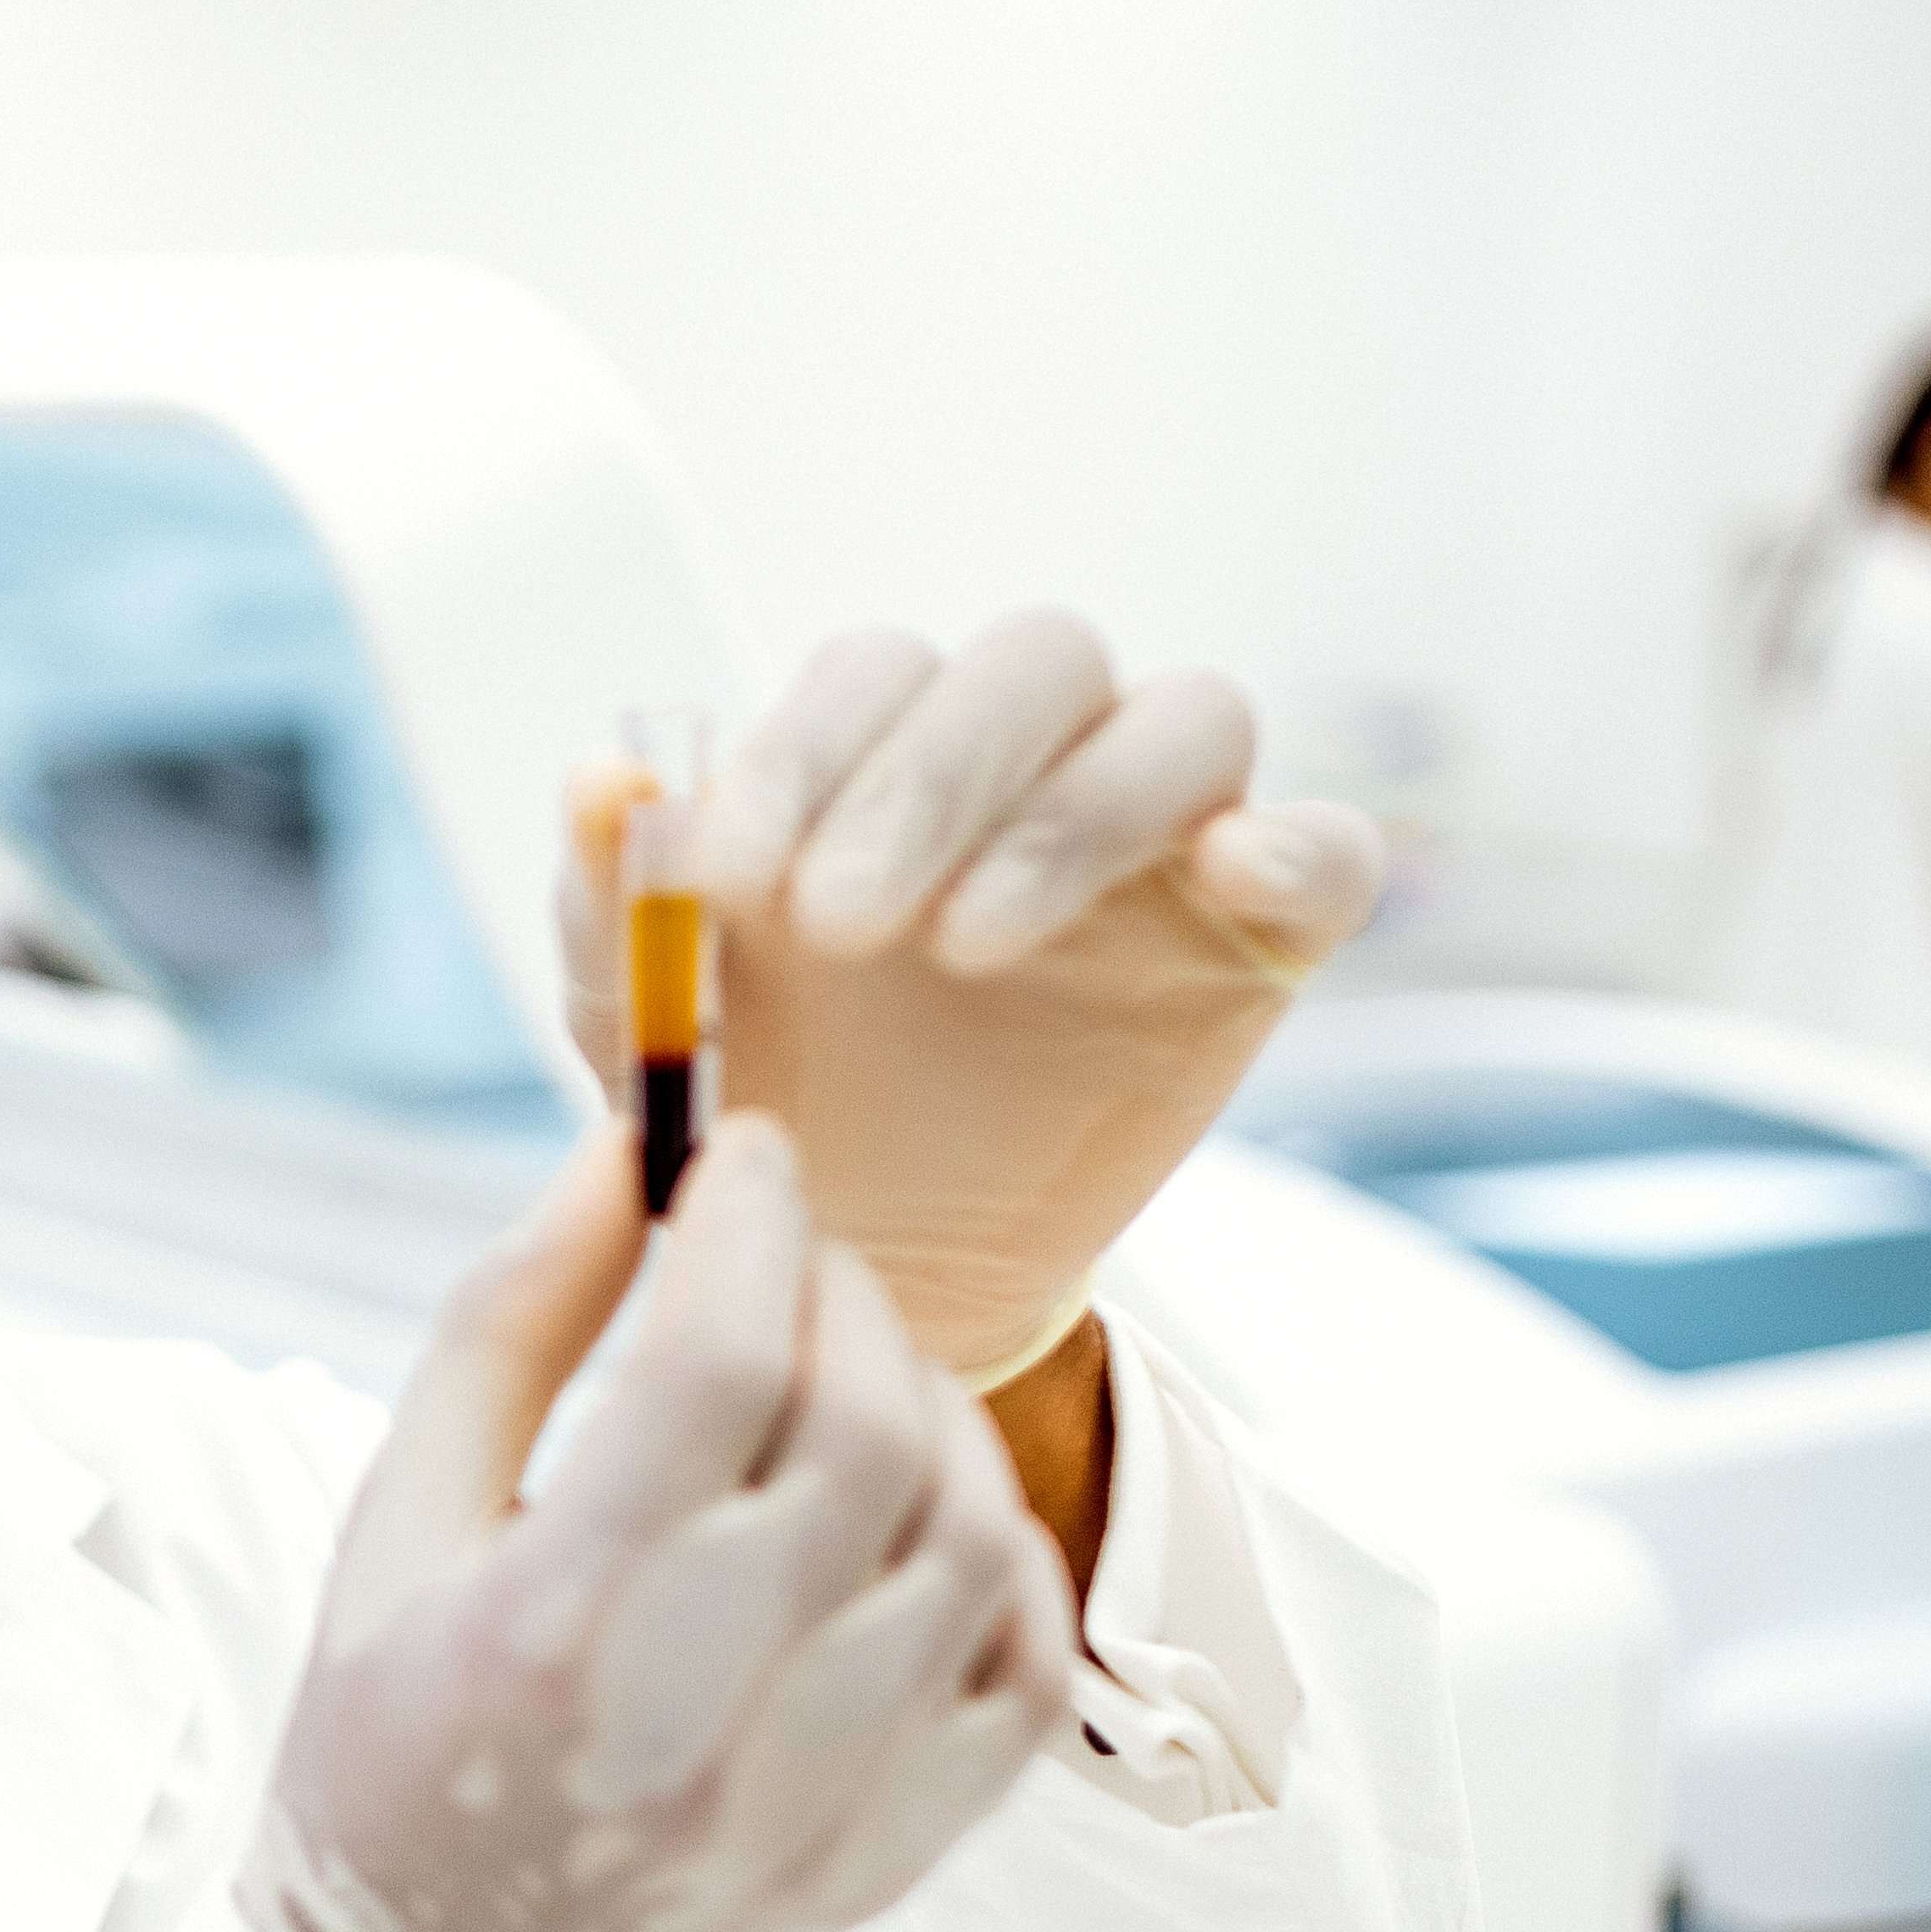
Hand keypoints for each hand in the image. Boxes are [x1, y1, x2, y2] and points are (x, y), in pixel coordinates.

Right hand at [242, 1117, 1076, 1931]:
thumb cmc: (388, 1732)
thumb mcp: (394, 1519)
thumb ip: (507, 1324)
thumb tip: (627, 1150)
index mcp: (550, 1627)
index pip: (717, 1360)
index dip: (751, 1218)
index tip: (743, 1154)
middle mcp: (700, 1723)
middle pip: (865, 1427)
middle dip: (839, 1295)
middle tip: (787, 1265)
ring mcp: (820, 1804)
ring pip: (973, 1532)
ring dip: (928, 1412)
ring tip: (843, 1390)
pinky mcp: (894, 1859)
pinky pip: (1028, 1668)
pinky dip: (998, 1560)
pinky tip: (910, 1522)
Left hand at [566, 615, 1387, 1378]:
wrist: (870, 1269)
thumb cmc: (766, 1115)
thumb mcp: (656, 1031)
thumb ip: (618, 905)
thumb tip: (602, 779)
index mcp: (890, 750)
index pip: (876, 672)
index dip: (802, 753)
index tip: (725, 881)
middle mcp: (1037, 762)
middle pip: (1037, 661)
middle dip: (929, 776)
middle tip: (839, 921)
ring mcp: (1163, 843)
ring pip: (1185, 718)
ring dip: (1072, 812)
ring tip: (965, 949)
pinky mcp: (1257, 943)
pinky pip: (1328, 852)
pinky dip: (1297, 844)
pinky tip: (1230, 877)